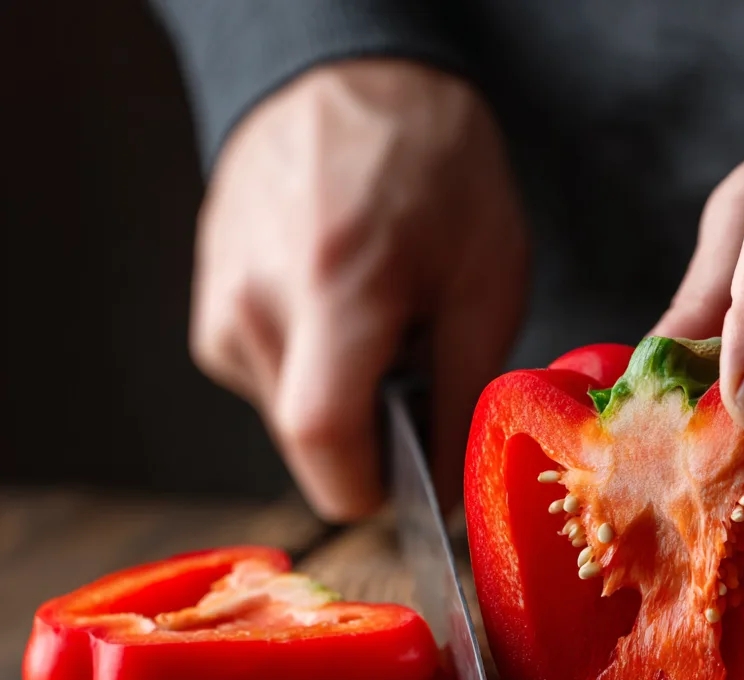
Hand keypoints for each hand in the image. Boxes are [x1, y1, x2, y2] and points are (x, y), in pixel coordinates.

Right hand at [191, 60, 526, 519]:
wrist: (350, 83)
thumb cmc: (435, 169)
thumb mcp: (488, 279)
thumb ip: (464, 394)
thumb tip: (442, 487)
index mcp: (335, 287)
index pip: (325, 442)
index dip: (372, 487)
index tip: (412, 482)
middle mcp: (255, 304)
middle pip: (309, 443)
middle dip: (369, 437)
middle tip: (412, 370)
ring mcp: (221, 308)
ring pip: (289, 417)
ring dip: (344, 398)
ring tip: (377, 323)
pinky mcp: (210, 311)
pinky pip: (271, 382)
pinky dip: (317, 370)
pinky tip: (341, 310)